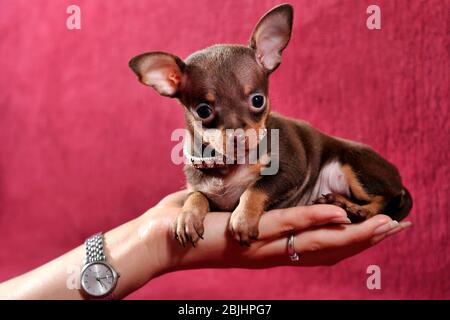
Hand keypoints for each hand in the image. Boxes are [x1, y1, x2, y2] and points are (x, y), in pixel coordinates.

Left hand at [138, 191, 411, 272]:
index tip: (373, 230)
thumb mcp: (226, 213)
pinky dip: (315, 220)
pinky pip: (288, 227)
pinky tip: (340, 215)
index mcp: (270, 247)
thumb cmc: (189, 224)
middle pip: (327, 248)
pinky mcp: (250, 234)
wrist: (158, 239)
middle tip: (394, 230)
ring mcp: (263, 244)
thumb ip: (246, 208)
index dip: (348, 238)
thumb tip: (253, 193)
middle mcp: (272, 252)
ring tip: (385, 227)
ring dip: (352, 233)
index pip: (317, 246)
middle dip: (362, 238)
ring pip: (317, 241)